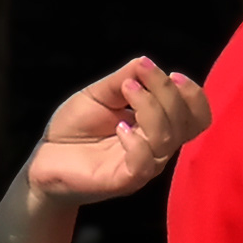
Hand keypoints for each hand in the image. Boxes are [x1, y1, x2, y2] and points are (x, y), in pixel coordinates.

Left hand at [26, 57, 211, 205]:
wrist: (45, 158)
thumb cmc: (75, 128)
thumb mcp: (98, 95)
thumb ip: (122, 80)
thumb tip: (144, 62)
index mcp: (158, 127)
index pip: (196, 115)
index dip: (192, 94)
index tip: (172, 73)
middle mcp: (157, 148)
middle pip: (185, 123)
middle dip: (166, 93)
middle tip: (135, 79)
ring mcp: (143, 166)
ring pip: (167, 140)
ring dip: (150, 108)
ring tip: (125, 91)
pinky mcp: (124, 181)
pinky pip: (145, 164)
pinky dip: (137, 141)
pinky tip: (120, 127)